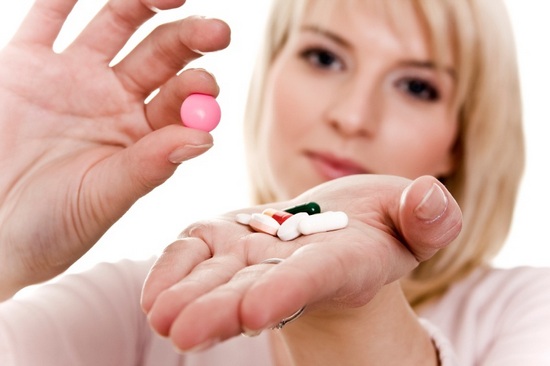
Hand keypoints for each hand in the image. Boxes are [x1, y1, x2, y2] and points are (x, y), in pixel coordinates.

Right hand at [0, 0, 229, 298]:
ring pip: (116, 24)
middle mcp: (115, 99)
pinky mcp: (26, 62)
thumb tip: (204, 137)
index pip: (180, 99)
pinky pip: (47, 16)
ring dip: (144, 3)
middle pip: (161, 55)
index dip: (197, 89)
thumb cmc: (52, 225)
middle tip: (218, 32)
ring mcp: (74, 77)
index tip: (209, 86)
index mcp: (143, 133)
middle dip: (190, 39)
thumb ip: (150, 165)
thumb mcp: (104, 196)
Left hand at [141, 175, 461, 351]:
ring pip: (219, 278)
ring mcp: (253, 256)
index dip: (289, 291)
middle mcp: (290, 270)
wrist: (338, 228)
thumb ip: (427, 216)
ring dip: (189, 296)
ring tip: (159, 316)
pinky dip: (173, 267)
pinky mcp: (226, 238)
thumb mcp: (414, 217)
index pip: (314, 278)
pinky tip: (154, 290)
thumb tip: (428, 200)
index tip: (260, 309)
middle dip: (222, 310)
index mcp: (342, 262)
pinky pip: (195, 252)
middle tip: (185, 333)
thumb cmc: (384, 223)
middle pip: (255, 291)